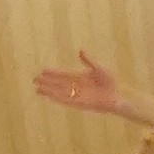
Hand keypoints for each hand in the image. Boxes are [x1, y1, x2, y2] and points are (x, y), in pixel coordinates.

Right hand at [31, 48, 153, 123]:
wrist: (119, 95)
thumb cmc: (111, 81)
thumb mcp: (99, 68)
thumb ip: (89, 61)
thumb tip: (81, 50)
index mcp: (80, 77)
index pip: (63, 75)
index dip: (53, 73)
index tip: (42, 70)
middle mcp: (77, 87)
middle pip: (59, 84)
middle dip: (47, 82)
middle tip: (34, 79)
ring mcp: (78, 95)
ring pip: (60, 93)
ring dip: (49, 91)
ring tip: (37, 89)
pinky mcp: (80, 103)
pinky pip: (66, 101)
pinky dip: (57, 98)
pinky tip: (48, 96)